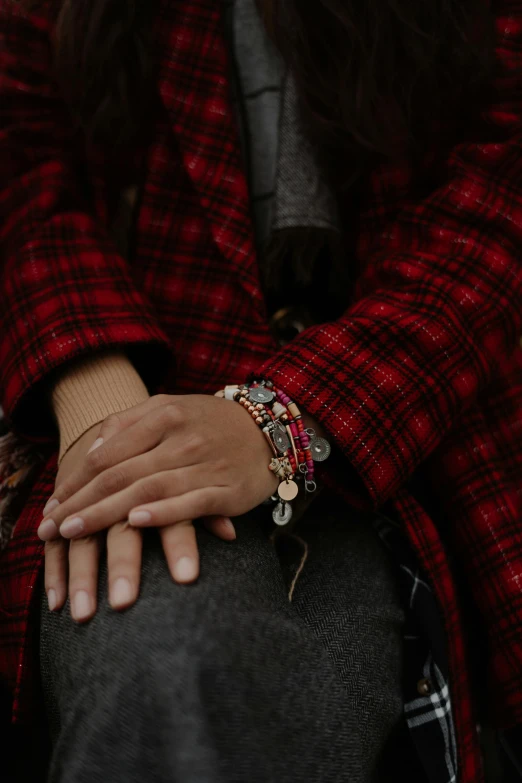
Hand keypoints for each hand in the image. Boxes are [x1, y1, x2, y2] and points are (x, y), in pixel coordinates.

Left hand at [44, 407, 237, 621]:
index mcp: (164, 416)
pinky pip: (190, 503)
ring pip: (147, 491)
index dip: (75, 481)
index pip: (108, 453)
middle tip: (50, 528)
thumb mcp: (169, 407)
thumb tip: (92, 450)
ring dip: (107, 514)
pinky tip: (136, 522)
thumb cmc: (210, 422)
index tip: (52, 506)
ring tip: (75, 533)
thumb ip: (129, 424)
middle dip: (81, 504)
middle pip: (120, 475)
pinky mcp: (226, 491)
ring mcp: (205, 465)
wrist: (269, 430)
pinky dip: (163, 513)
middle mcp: (181, 439)